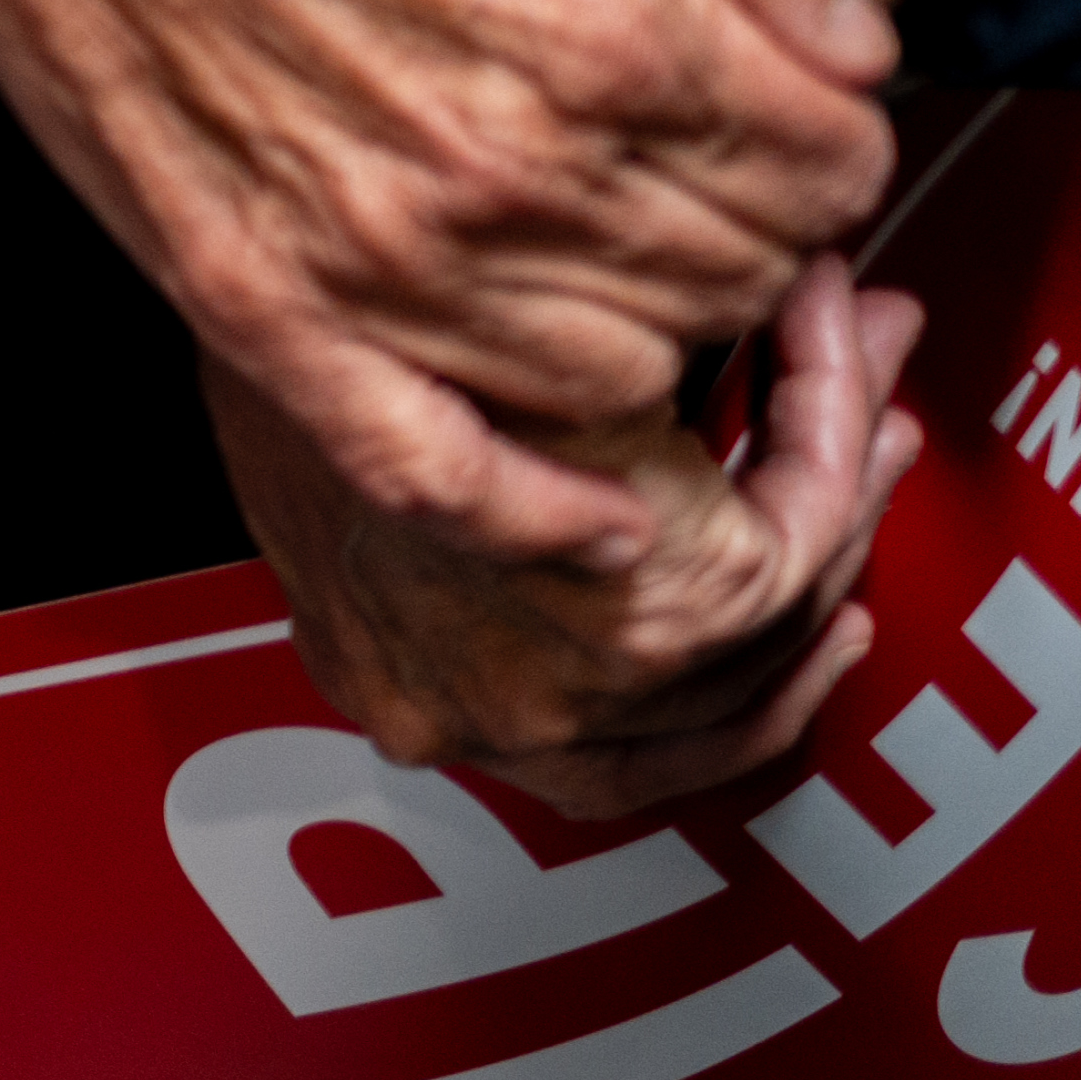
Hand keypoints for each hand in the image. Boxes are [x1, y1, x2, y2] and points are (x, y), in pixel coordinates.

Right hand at [0, 0, 903, 573]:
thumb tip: (858, 47)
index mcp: (615, 29)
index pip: (835, 167)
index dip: (835, 142)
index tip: (791, 117)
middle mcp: (517, 168)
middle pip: (746, 277)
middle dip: (760, 232)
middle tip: (709, 182)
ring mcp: (394, 265)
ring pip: (632, 378)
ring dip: (665, 334)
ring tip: (628, 261)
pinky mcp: (282, 317)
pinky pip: (446, 471)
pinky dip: (540, 512)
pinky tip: (598, 507)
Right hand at [207, 261, 931, 828]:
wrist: (216, 338)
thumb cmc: (360, 312)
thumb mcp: (586, 317)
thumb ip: (746, 345)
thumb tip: (846, 306)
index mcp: (629, 595)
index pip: (802, 534)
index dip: (840, 417)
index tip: (844, 325)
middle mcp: (561, 689)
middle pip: (770, 617)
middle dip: (836, 482)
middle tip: (864, 387)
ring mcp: (484, 720)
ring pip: (711, 713)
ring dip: (799, 606)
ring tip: (839, 507)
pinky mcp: (420, 718)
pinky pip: (611, 773)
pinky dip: (715, 720)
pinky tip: (780, 658)